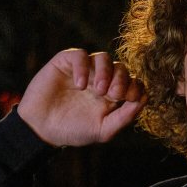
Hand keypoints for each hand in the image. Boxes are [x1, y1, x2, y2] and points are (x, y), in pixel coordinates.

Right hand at [16, 48, 145, 147]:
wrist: (42, 129)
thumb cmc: (74, 131)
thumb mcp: (104, 129)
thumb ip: (125, 117)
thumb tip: (144, 99)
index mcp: (113, 95)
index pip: (133, 82)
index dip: (136, 87)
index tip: (129, 99)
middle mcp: (101, 80)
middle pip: (121, 68)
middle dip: (122, 80)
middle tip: (114, 95)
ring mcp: (84, 70)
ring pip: (103, 57)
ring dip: (106, 71)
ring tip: (98, 90)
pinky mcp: (65, 63)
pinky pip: (79, 55)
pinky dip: (82, 67)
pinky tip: (80, 85)